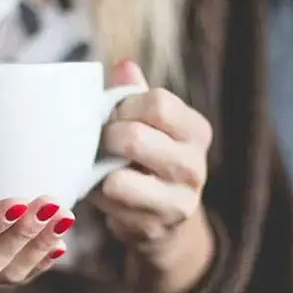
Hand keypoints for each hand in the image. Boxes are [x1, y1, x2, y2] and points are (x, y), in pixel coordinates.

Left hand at [87, 60, 213, 292]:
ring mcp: (176, 202)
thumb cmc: (149, 157)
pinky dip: (96, 195)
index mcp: (195, 130)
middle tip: (100, 142)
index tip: (114, 115)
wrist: (164, 217)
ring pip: (118, 180)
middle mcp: (194, 166)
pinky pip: (107, 206)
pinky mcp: (152, 228)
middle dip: (106, 138)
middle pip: (133, 138)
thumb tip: (123, 65)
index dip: (124, 106)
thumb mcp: (150, 123)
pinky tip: (102, 190)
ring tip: (99, 167)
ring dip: (98, 171)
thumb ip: (136, 94)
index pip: (157, 103)